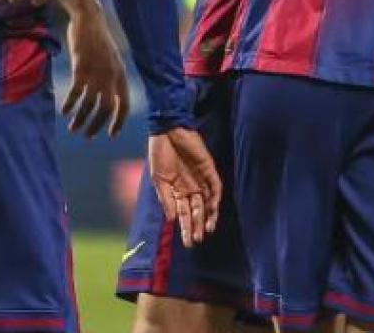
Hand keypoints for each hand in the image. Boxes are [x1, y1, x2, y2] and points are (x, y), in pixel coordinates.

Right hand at [63, 18, 128, 138]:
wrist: (89, 19)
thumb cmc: (98, 40)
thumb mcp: (112, 59)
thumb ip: (112, 77)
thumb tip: (108, 97)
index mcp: (121, 75)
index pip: (124, 104)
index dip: (119, 122)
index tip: (111, 134)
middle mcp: (111, 76)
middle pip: (106, 109)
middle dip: (97, 125)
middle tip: (87, 135)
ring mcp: (96, 72)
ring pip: (90, 104)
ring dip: (81, 119)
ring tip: (73, 128)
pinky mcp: (81, 68)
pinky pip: (76, 93)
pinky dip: (70, 104)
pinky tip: (64, 111)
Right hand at [148, 127, 222, 246]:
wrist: (167, 131)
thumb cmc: (160, 153)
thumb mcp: (159, 180)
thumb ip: (166, 199)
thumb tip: (171, 220)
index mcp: (178, 190)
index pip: (184, 214)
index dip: (185, 228)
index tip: (187, 242)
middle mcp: (191, 187)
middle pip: (196, 211)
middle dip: (196, 226)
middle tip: (196, 241)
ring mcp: (201, 179)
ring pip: (208, 202)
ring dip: (208, 216)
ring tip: (206, 230)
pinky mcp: (208, 168)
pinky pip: (215, 186)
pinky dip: (215, 198)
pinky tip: (212, 209)